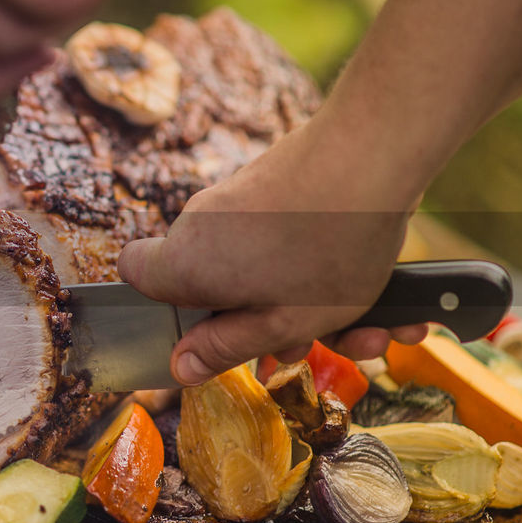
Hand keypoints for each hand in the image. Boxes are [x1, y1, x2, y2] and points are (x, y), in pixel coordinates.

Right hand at [117, 116, 428, 384]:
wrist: (374, 153)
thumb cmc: (329, 247)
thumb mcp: (283, 323)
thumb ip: (227, 348)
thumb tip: (181, 369)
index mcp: (186, 261)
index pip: (136, 275)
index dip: (166, 307)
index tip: (211, 331)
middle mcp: (201, 223)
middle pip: (214, 283)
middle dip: (265, 321)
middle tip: (314, 343)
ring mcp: (237, 197)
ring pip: (261, 266)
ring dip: (311, 303)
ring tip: (374, 326)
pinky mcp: (273, 181)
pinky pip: (286, 238)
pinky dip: (325, 265)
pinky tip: (385, 296)